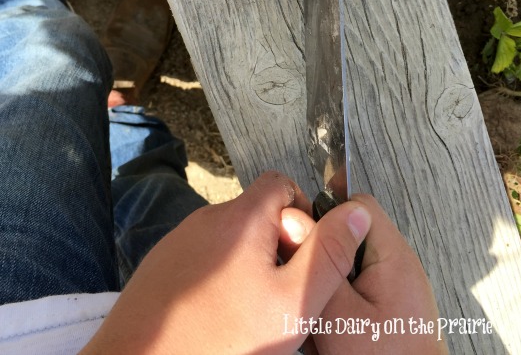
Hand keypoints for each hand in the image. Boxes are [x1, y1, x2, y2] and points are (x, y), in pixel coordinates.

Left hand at [80, 171, 370, 354]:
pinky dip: (221, 277)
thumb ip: (329, 254)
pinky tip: (220, 315)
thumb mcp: (292, 302)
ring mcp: (180, 240)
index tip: (305, 257)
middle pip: (258, 213)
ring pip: (232, 239)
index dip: (303, 214)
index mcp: (241, 217)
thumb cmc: (221, 339)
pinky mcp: (162, 265)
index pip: (281, 183)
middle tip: (282, 294)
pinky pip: (205, 257)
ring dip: (250, 264)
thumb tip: (356, 210)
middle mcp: (207, 218)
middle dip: (279, 246)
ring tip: (252, 310)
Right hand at [287, 195, 447, 354]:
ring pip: (349, 261)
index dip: (325, 217)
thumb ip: (316, 265)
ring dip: (329, 282)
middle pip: (350, 233)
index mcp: (392, 255)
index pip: (356, 205)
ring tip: (322, 318)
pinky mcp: (391, 303)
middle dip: (323, 255)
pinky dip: (340, 302)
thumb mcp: (338, 316)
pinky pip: (357, 285)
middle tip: (310, 289)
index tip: (302, 242)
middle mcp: (399, 262)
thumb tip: (292, 219)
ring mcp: (396, 283)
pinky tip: (332, 329)